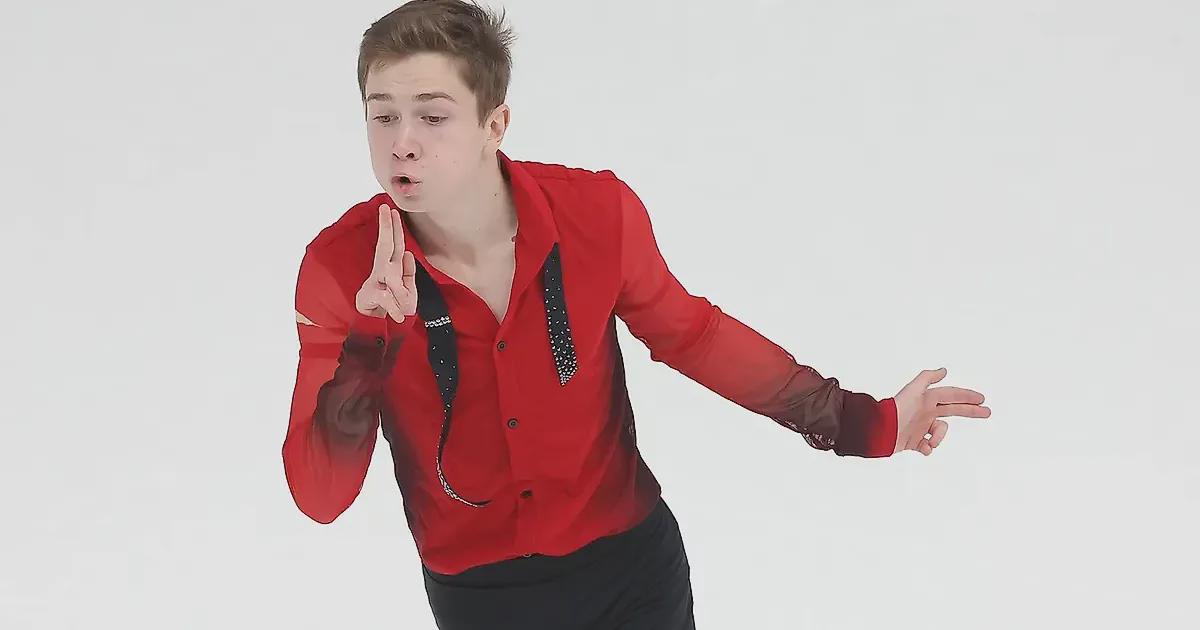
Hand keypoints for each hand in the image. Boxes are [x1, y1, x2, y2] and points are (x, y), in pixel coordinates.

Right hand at [355, 203, 417, 322]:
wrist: (376, 325)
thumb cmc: (393, 305)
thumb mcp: (408, 290)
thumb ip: (409, 273)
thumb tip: (408, 254)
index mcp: (392, 268)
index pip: (395, 245)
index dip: (395, 228)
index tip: (392, 210)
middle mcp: (382, 272)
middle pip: (385, 247)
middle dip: (387, 228)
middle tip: (386, 209)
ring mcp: (374, 283)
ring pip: (390, 275)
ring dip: (400, 290)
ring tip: (404, 306)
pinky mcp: (368, 296)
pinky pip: (386, 298)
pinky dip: (394, 307)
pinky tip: (398, 316)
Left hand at [892, 368, 990, 455]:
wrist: (881, 431)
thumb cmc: (897, 410)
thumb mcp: (912, 390)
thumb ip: (927, 378)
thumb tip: (944, 370)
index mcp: (927, 400)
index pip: (951, 395)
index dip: (966, 396)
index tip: (982, 399)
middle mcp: (926, 412)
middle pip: (953, 410)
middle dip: (970, 411)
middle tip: (987, 412)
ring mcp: (920, 427)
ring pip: (940, 433)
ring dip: (938, 438)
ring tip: (928, 442)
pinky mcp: (913, 441)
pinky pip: (927, 447)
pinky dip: (927, 448)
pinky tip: (920, 447)